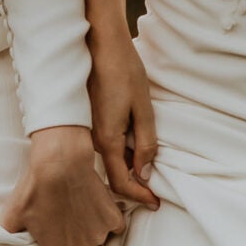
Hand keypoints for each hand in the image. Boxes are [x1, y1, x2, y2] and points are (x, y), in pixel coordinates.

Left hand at [1, 125, 124, 245]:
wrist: (60, 163)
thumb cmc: (35, 189)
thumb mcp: (12, 215)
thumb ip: (8, 235)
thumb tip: (3, 243)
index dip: (52, 243)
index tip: (49, 228)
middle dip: (71, 236)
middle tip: (62, 214)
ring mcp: (100, 235)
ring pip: (95, 237)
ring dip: (88, 227)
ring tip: (76, 206)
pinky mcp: (113, 219)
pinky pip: (114, 227)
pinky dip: (106, 219)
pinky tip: (94, 206)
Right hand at [87, 25, 158, 207]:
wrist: (100, 43)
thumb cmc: (123, 70)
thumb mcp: (143, 108)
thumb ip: (146, 143)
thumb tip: (144, 173)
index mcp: (108, 140)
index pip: (122, 183)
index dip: (139, 196)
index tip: (155, 203)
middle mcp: (94, 141)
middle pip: (114, 176)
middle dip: (134, 187)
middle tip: (154, 193)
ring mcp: (90, 131)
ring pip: (110, 162)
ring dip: (128, 170)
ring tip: (147, 170)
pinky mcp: (90, 122)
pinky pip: (106, 148)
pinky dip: (122, 155)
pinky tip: (135, 147)